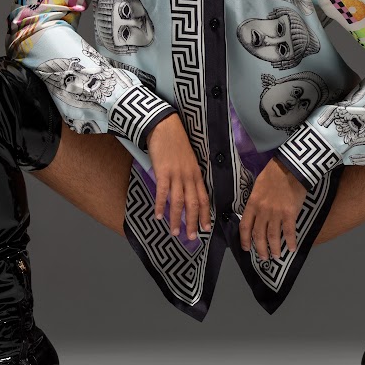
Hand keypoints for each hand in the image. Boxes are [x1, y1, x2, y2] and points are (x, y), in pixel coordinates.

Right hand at [146, 114, 210, 239]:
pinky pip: (162, 192)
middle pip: (193, 204)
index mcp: (196, 174)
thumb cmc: (175, 142)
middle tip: (192, 237)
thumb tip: (185, 191)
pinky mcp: (163, 171)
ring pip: (179, 202)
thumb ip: (188, 176)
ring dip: (177, 219)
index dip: (205, 214)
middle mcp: (189, 176)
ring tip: (175, 232)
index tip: (206, 228)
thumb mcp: (187, 160)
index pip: (204, 198)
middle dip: (193, 223)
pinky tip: (158, 216)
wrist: (165, 126)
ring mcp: (176, 174)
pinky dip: (160, 205)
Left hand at [239, 158, 306, 260]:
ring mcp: (276, 213)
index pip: (245, 226)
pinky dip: (290, 242)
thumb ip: (256, 201)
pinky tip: (292, 248)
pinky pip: (289, 232)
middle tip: (263, 257)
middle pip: (258, 235)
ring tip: (277, 256)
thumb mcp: (258, 186)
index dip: (244, 239)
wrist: (290, 167)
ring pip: (273, 236)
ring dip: (274, 249)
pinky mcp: (290, 214)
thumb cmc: (274, 173)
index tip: (246, 248)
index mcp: (252, 203)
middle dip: (260, 249)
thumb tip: (255, 214)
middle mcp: (262, 211)